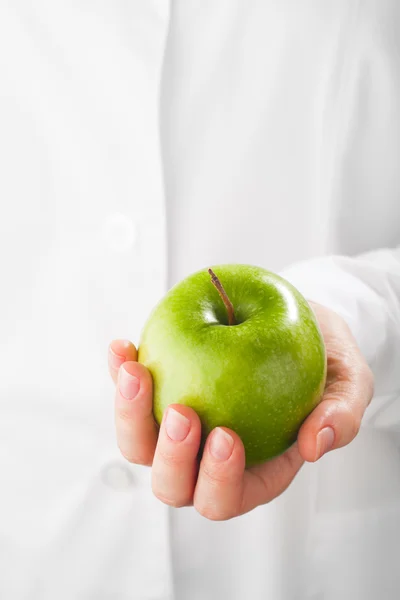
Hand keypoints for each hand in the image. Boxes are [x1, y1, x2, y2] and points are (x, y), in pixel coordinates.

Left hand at [108, 302, 373, 519]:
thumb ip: (342, 415)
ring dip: (130, 415)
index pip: (227, 497)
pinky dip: (120, 374)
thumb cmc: (324, 361)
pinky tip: (122, 347)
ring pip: (140, 444)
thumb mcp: (349, 383)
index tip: (227, 435)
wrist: (299, 324)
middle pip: (174, 484)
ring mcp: (180, 428)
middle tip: (184, 411)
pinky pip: (133, 394)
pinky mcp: (163, 392)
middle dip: (171, 457)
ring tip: (135, 371)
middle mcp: (208, 458)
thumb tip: (317, 444)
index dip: (219, 480)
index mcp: (253, 471)